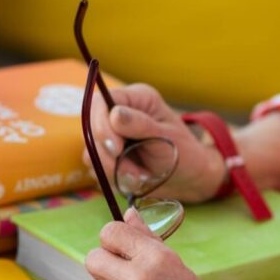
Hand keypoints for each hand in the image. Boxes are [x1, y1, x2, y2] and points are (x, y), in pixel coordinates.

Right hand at [83, 83, 224, 202]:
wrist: (188, 178)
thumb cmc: (184, 152)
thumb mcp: (167, 137)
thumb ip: (141, 125)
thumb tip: (115, 114)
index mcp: (135, 99)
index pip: (101, 102)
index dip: (101, 125)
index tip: (116, 149)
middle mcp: (119, 114)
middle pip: (91, 128)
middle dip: (108, 155)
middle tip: (132, 172)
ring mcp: (111, 136)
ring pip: (91, 152)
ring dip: (113, 170)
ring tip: (141, 177)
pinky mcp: (108, 157)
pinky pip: (97, 169)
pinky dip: (114, 179)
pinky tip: (135, 180)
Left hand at [85, 209, 239, 279]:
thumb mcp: (178, 267)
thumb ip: (148, 240)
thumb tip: (129, 214)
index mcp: (155, 258)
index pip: (110, 232)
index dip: (112, 240)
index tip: (118, 248)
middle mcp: (135, 279)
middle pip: (93, 258)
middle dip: (105, 265)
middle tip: (123, 276)